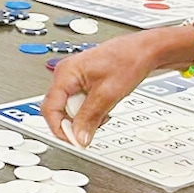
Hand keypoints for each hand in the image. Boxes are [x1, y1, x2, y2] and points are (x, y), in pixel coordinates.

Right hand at [39, 32, 168, 148]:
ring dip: (86, 116)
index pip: (50, 108)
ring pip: (71, 108)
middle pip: (59, 110)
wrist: (143, 51)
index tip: (74, 141)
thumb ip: (90, 118)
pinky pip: (80, 103)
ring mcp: (74, 78)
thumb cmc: (128, 60)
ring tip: (105, 110)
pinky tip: (104, 106)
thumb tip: (79, 137)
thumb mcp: (107, 94)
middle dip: (77, 122)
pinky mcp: (83, 82)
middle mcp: (65, 75)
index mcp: (65, 73)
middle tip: (95, 125)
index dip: (60, 128)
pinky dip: (91, 110)